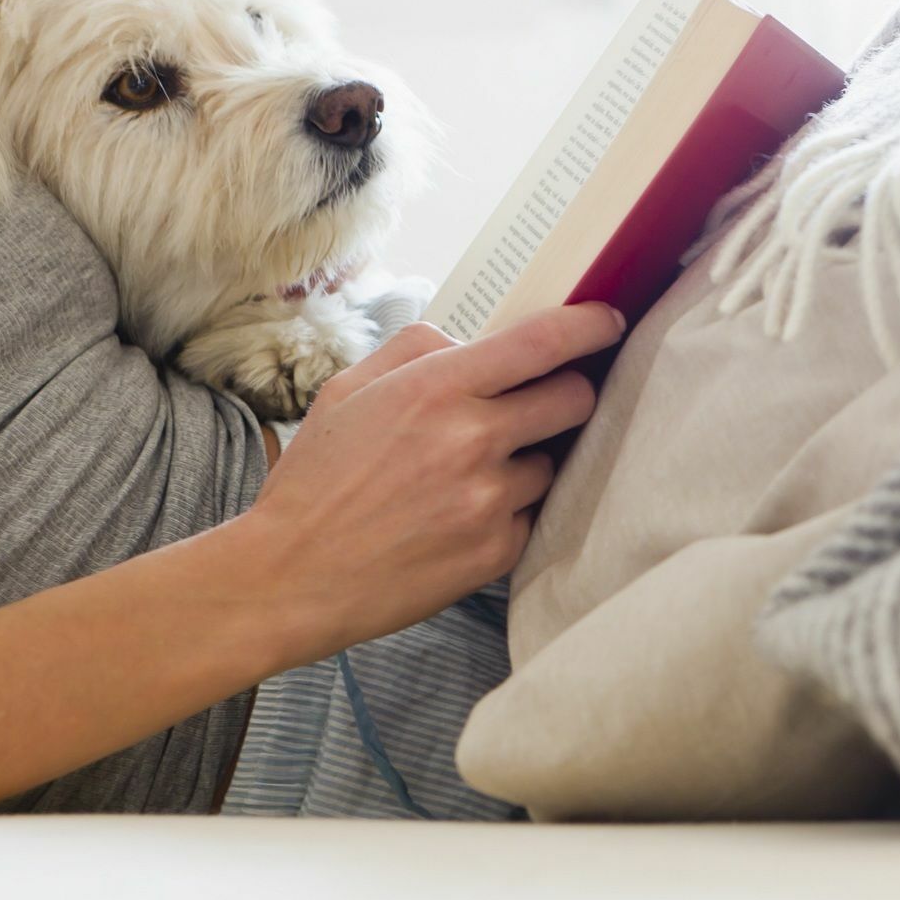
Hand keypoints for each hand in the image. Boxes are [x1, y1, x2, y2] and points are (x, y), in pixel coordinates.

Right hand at [232, 304, 625, 665]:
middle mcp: (472, 440)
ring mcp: (489, 500)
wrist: (291, 578)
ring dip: (527, 461)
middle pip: (574, 399)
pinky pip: (532, 515)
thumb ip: (416, 350)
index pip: (542, 343)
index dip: (589, 327)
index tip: (608, 321)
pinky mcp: (496, 551)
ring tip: (468, 477)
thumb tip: (471, 341)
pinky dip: (509, 511)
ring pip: (551, 463)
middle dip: (569, 393)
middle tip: (544, 402)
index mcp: (436, 389)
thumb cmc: (317, 481)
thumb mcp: (347, 390)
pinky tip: (460, 517)